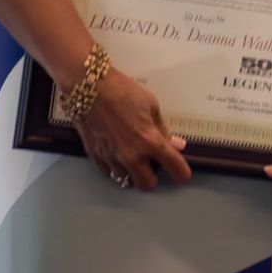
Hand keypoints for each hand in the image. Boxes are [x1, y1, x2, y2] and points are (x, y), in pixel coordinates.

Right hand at [73, 70, 191, 190]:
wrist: (89, 87)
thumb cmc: (121, 91)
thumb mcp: (151, 105)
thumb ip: (163, 129)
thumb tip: (176, 144)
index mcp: (150, 141)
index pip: (175, 168)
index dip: (182, 173)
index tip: (182, 174)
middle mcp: (131, 155)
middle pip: (147, 184)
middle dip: (152, 176)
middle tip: (152, 162)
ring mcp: (111, 158)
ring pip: (126, 179)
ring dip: (131, 171)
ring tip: (131, 152)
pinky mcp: (95, 156)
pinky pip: (108, 172)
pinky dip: (114, 166)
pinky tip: (116, 151)